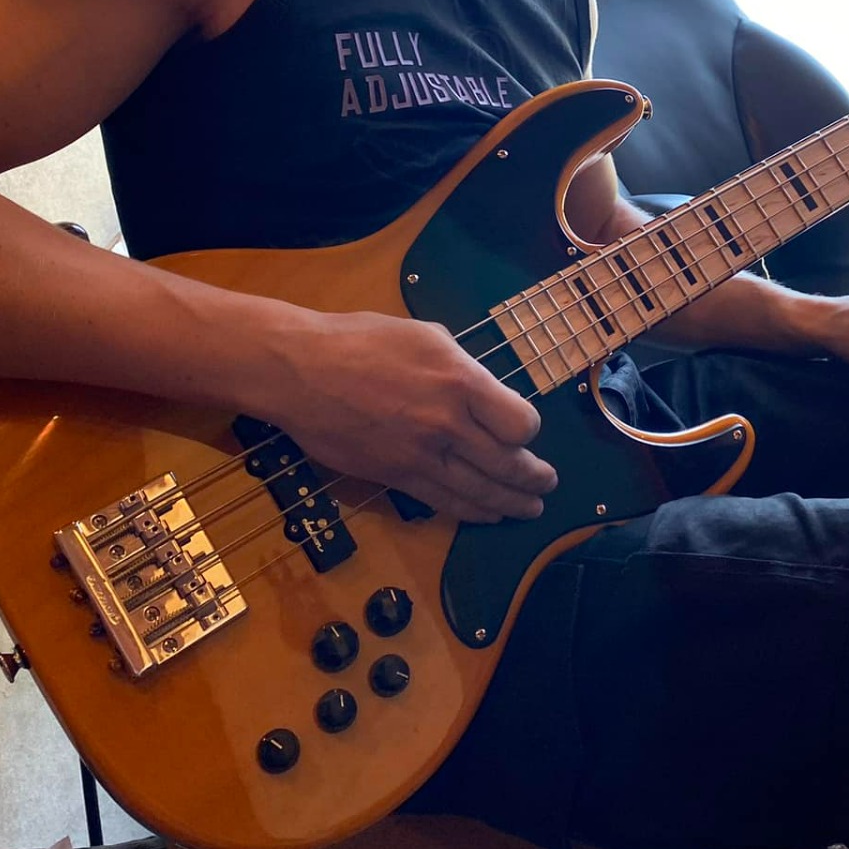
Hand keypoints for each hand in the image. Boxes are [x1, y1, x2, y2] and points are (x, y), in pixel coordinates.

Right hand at [257, 308, 558, 524]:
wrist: (301, 371)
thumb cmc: (361, 341)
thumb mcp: (426, 335)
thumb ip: (462, 366)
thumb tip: (483, 390)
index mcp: (460, 381)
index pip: (519, 423)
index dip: (529, 431)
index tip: (525, 431)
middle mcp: (447, 423)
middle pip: (508, 465)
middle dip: (534, 479)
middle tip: (547, 484)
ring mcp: (421, 455)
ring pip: (480, 491)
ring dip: (511, 504)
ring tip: (529, 508)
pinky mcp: (396, 476)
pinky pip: (444, 502)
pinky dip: (472, 512)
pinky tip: (487, 514)